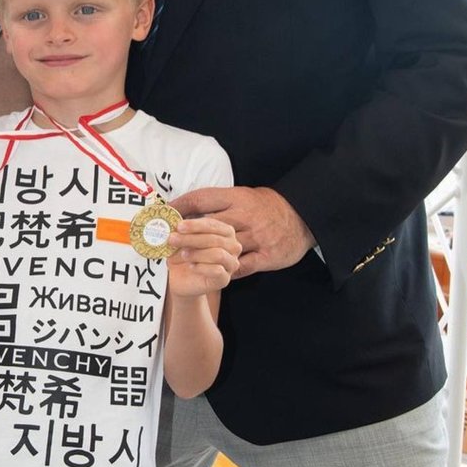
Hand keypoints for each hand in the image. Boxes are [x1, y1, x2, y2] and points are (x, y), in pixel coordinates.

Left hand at [166, 216, 240, 296]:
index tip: (179, 227)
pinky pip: (217, 271)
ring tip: (183, 254)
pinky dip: (202, 267)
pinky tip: (191, 266)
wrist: (181, 277)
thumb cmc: (184, 252)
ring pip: (218, 254)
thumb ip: (182, 230)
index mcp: (225, 230)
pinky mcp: (225, 279)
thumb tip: (175, 223)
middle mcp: (233, 246)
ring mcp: (231, 263)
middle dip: (191, 239)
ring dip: (197, 253)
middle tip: (173, 239)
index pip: (212, 225)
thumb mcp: (181, 238)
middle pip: (214, 239)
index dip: (195, 225)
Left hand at [174, 186, 314, 277]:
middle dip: (187, 232)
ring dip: (202, 254)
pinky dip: (226, 270)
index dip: (182, 205)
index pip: (203, 199)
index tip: (165, 213)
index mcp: (237, 198)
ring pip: (223, 248)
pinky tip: (211, 271)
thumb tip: (186, 206)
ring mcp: (257, 237)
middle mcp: (245, 217)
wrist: (302, 216)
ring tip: (183, 258)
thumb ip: (218, 202)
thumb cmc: (264, 205)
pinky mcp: (267, 255)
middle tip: (168, 238)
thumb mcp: (242, 195)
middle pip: (210, 225)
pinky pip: (243, 266)